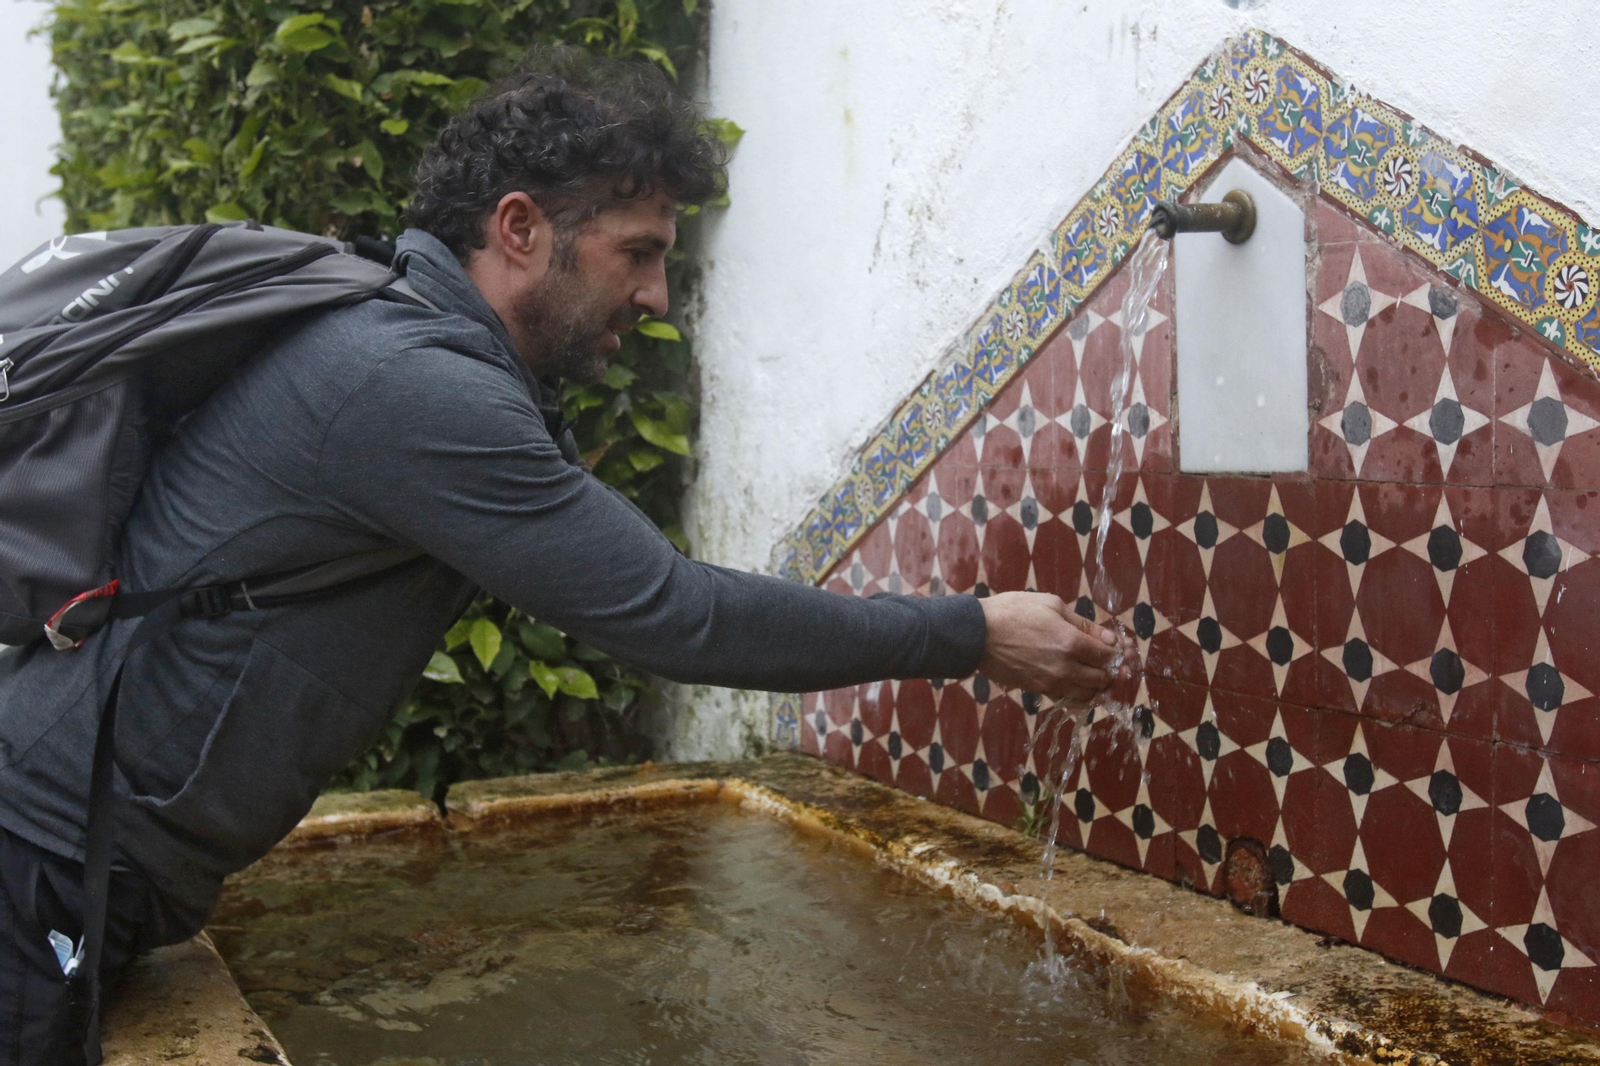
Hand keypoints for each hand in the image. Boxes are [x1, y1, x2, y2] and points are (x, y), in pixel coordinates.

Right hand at [976, 592, 1123, 703]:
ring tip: (1098, 674)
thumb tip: (1107, 638)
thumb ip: (1082, 623)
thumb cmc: (1013, 612)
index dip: (1118, 652)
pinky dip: (1080, 696)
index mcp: (1071, 642)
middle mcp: (1065, 668)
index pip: (1107, 655)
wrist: (977, 634)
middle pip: (1102, 678)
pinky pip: (1069, 700)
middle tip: (1114, 662)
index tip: (1119, 647)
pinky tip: (1080, 685)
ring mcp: (1051, 683)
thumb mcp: (1051, 605)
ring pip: (1088, 694)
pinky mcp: (1039, 690)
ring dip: (1098, 685)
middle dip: (1112, 670)